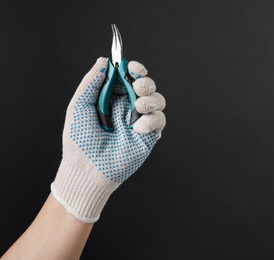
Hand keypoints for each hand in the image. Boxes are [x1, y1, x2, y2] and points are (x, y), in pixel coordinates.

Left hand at [51, 57, 165, 222]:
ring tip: (139, 106)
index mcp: (112, 99)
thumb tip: (103, 60)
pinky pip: (159, 120)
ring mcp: (139, 121)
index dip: (133, 69)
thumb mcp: (79, 106)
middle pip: (146, 86)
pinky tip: (138, 128)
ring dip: (152, 98)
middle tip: (138, 86)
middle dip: (146, 81)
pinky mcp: (149, 136)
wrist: (88, 170)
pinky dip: (152, 120)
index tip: (132, 66)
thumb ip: (91, 82)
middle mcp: (127, 108)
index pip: (128, 77)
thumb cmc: (79, 140)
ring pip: (158, 100)